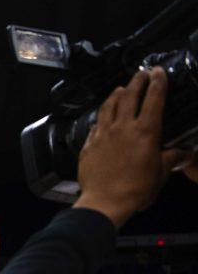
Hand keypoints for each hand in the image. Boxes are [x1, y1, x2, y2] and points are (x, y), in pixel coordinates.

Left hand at [75, 67, 186, 228]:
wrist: (105, 202)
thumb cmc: (136, 189)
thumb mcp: (161, 173)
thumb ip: (171, 158)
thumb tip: (185, 152)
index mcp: (145, 131)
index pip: (154, 98)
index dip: (157, 82)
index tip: (158, 72)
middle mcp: (122, 127)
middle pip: (129, 96)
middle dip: (137, 81)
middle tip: (141, 74)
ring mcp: (103, 135)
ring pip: (108, 106)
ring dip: (116, 94)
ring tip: (120, 89)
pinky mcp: (89, 145)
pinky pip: (95, 125)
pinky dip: (101, 117)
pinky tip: (102, 117)